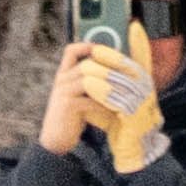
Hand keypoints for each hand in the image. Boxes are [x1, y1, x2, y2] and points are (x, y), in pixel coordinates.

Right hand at [35, 35, 162, 167]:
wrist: (55, 139)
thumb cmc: (71, 117)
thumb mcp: (78, 96)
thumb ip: (89, 85)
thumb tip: (115, 77)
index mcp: (64, 74)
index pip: (71, 51)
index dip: (88, 46)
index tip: (109, 49)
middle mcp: (62, 80)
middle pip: (87, 64)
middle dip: (110, 66)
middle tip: (129, 71)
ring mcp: (63, 92)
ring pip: (89, 80)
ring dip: (111, 85)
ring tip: (127, 91)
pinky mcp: (68, 106)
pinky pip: (90, 100)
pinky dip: (105, 105)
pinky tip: (116, 110)